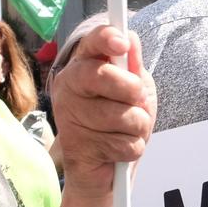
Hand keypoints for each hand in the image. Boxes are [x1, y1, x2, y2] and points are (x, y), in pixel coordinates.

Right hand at [49, 26, 154, 193]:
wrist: (106, 168)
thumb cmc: (119, 122)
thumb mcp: (133, 90)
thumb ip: (132, 67)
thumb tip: (131, 39)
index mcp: (83, 66)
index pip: (91, 43)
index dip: (107, 39)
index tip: (122, 43)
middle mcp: (69, 88)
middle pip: (105, 76)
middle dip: (133, 91)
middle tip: (136, 102)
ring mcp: (69, 117)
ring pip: (124, 115)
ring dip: (137, 127)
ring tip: (125, 130)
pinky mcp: (77, 147)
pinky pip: (124, 143)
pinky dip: (131, 148)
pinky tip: (116, 148)